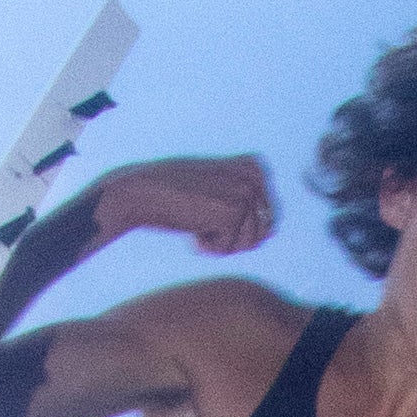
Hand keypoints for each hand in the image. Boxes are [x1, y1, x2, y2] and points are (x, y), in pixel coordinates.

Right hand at [97, 154, 276, 254]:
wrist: (144, 192)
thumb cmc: (177, 193)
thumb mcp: (218, 190)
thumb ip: (247, 205)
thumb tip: (272, 230)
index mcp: (254, 167)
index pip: (267, 218)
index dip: (240, 227)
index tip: (213, 211)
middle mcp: (254, 177)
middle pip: (261, 233)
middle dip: (234, 237)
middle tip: (206, 220)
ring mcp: (244, 193)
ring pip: (247, 244)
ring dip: (220, 242)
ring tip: (198, 222)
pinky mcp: (232, 213)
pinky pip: (229, 249)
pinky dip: (209, 247)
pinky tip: (194, 229)